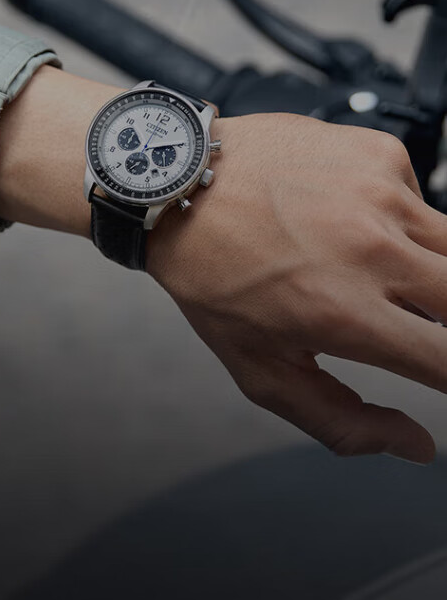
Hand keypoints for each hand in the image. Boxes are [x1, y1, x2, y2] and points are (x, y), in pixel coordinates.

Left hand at [148, 113, 446, 463]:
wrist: (178, 184)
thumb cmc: (213, 280)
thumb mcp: (259, 370)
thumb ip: (342, 422)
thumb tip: (418, 446)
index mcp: (345, 314)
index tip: (442, 375)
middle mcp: (373, 252)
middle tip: (411, 328)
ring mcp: (383, 195)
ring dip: (437, 277)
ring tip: (385, 282)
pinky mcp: (381, 153)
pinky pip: (423, 203)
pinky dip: (406, 225)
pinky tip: (357, 226)